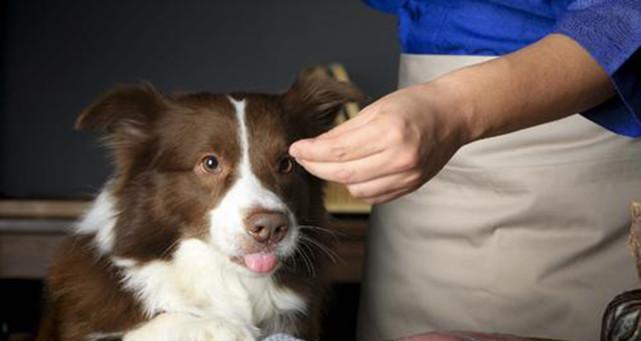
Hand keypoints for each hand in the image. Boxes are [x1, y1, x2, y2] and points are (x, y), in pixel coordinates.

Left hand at [289, 81, 471, 203]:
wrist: (453, 115)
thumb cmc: (415, 105)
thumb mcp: (377, 108)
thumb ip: (345, 131)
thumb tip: (313, 147)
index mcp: (389, 131)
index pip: (338, 151)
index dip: (311, 153)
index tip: (295, 149)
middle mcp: (400, 156)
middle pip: (343, 174)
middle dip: (317, 167)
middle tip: (303, 159)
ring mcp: (408, 175)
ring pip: (357, 189)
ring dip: (339, 178)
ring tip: (333, 162)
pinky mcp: (411, 186)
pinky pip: (374, 196)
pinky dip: (359, 186)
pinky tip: (355, 172)